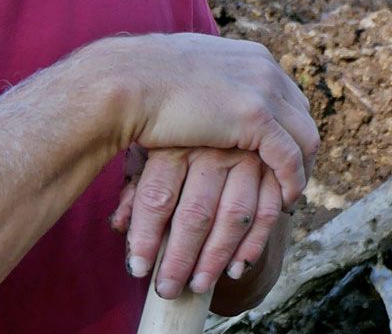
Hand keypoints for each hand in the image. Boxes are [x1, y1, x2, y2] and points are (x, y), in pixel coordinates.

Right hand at [97, 33, 318, 207]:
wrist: (125, 80)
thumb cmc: (140, 80)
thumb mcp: (187, 73)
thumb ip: (207, 83)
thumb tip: (201, 96)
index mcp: (250, 56)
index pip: (287, 95)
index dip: (288, 126)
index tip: (281, 153)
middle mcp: (265, 68)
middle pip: (302, 115)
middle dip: (301, 149)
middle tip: (293, 178)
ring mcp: (263, 89)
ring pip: (304, 137)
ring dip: (301, 169)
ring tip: (290, 195)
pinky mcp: (255, 117)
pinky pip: (289, 156)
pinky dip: (291, 180)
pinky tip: (285, 200)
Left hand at [110, 146, 286, 299]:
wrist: (220, 103)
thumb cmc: (172, 134)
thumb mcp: (148, 152)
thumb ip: (135, 188)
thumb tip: (119, 224)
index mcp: (175, 143)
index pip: (156, 198)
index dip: (145, 238)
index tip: (138, 270)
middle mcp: (212, 148)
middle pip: (195, 213)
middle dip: (181, 257)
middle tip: (168, 289)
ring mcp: (247, 156)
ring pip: (233, 215)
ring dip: (217, 257)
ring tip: (200, 285)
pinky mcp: (272, 166)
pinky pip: (267, 210)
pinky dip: (254, 243)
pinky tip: (237, 267)